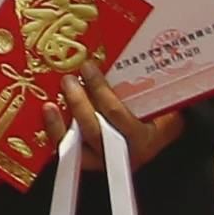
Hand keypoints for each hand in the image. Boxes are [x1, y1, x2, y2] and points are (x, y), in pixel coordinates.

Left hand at [60, 67, 186, 172]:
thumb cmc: (161, 119)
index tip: (88, 68)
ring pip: (78, 147)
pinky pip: (68, 153)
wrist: (157, 142)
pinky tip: (49, 116)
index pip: (117, 114)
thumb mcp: (164, 105)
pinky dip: (56, 133)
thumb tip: (134, 51)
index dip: (99, 90)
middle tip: (68, 80)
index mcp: (144, 138)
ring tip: (50, 103)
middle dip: (78, 103)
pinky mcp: (89, 163)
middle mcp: (123, 154)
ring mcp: (104, 162)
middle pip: (94, 130)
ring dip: (60, 124)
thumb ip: (150, 86)